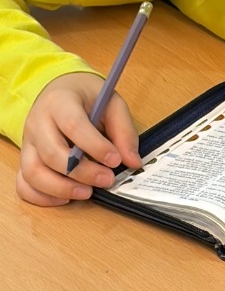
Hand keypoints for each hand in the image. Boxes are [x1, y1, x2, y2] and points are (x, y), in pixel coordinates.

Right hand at [18, 72, 141, 206]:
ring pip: (33, 172)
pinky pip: (24, 183)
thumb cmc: (86, 98)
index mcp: (60, 102)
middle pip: (52, 153)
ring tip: (87, 192)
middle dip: (81, 172)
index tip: (115, 160)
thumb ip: (123, 131)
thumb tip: (132, 162)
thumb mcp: (111, 103)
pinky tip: (66, 198)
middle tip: (107, 179)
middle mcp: (38, 122)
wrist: (61, 92)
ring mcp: (29, 143)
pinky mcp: (25, 159)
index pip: (72, 125)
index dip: (95, 146)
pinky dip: (41, 197)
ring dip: (60, 188)